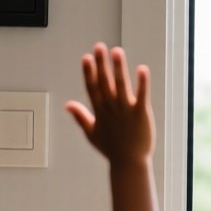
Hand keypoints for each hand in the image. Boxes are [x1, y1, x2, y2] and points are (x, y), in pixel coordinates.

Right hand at [64, 44, 154, 165]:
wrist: (130, 163)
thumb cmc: (112, 149)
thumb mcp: (92, 133)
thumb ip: (80, 117)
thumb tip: (67, 104)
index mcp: (100, 111)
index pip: (91, 88)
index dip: (88, 73)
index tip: (85, 57)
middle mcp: (111, 109)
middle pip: (104, 83)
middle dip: (101, 65)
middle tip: (99, 47)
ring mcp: (126, 111)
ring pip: (121, 86)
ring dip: (118, 68)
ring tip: (116, 51)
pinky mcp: (141, 114)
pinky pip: (142, 96)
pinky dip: (142, 83)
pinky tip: (142, 69)